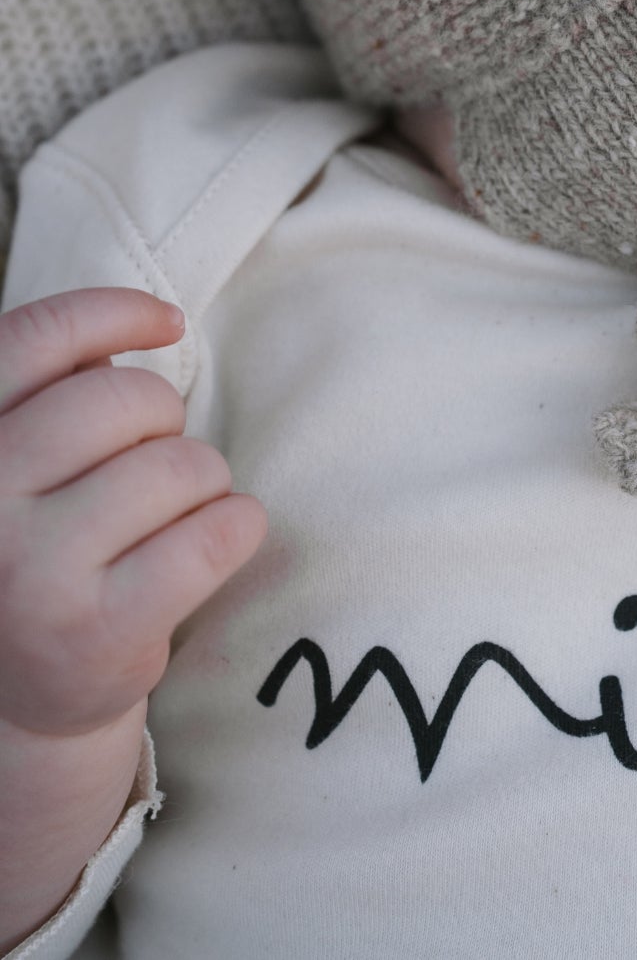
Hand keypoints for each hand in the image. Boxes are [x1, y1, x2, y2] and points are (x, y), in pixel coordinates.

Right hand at [0, 289, 266, 738]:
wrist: (13, 702)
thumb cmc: (36, 553)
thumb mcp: (18, 467)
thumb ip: (55, 394)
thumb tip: (149, 323)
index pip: (36, 339)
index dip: (114, 311)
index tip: (169, 321)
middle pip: (127, 399)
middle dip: (165, 421)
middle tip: (153, 465)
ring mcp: (33, 569)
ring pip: (182, 464)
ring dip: (203, 481)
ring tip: (171, 518)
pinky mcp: (96, 630)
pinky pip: (216, 533)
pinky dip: (237, 527)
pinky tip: (214, 543)